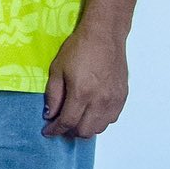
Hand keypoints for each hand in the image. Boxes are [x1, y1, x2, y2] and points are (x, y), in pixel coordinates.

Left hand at [42, 22, 129, 138]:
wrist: (104, 36)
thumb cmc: (78, 49)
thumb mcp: (57, 70)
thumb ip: (53, 95)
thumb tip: (50, 115)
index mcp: (81, 93)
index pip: (67, 122)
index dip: (55, 130)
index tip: (47, 131)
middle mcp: (100, 101)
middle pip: (85, 130)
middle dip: (70, 131)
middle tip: (61, 123)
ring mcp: (114, 100)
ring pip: (100, 128)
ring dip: (85, 127)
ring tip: (76, 118)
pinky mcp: (122, 97)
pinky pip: (111, 119)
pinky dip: (99, 121)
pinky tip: (91, 112)